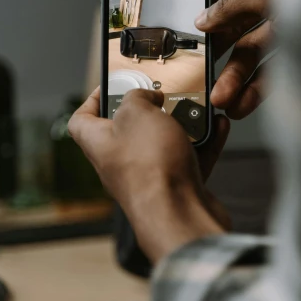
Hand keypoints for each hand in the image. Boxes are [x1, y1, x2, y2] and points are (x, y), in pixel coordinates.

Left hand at [68, 87, 231, 261]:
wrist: (180, 215)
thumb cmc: (151, 169)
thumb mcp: (137, 112)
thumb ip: (137, 97)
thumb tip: (144, 95)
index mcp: (100, 144)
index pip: (82, 121)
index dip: (93, 100)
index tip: (113, 86)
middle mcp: (122, 162)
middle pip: (131, 130)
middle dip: (151, 110)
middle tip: (164, 95)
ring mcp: (152, 176)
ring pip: (166, 143)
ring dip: (183, 125)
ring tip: (196, 110)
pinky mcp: (179, 186)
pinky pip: (192, 158)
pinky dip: (205, 142)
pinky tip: (217, 127)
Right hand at [195, 0, 273, 119]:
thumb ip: (236, 3)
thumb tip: (205, 18)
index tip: (191, 19)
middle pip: (241, 21)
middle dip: (220, 50)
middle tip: (201, 71)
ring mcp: (300, 24)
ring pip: (259, 51)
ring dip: (237, 77)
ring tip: (220, 99)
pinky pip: (281, 71)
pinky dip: (261, 88)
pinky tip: (244, 103)